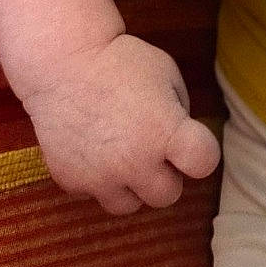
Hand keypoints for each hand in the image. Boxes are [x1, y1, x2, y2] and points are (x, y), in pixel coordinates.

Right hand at [23, 33, 220, 215]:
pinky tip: (92, 149)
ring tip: (121, 154)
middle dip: (164, 174)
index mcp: (165, 132)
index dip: (201, 153)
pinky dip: (95, 178)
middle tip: (151, 149)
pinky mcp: (71, 181)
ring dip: (130, 185)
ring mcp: (100, 176)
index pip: (204, 164)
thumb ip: (180, 113)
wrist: (61, 62)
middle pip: (168, 195)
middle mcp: (135, 162)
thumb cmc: (120, 61)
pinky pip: (92, 194)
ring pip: (129, 205)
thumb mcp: (166, 74)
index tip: (190, 142)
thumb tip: (180, 144)